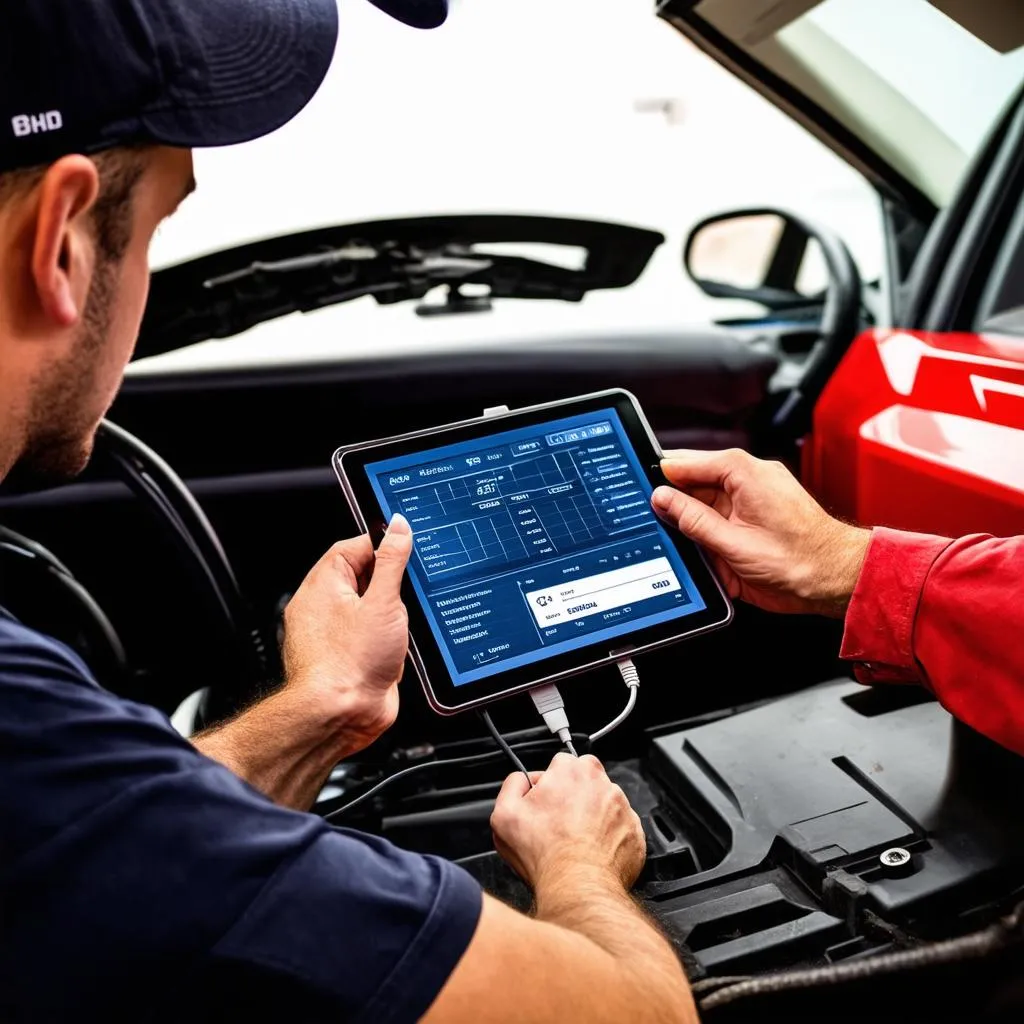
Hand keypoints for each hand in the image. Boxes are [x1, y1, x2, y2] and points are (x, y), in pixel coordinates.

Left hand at [282, 514, 413, 751]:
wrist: (341, 715)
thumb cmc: (349, 663)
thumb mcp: (383, 602)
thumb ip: (392, 561)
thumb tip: (397, 527)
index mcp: (323, 584)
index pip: (352, 547)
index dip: (381, 543)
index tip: (405, 545)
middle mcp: (324, 607)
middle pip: (364, 576)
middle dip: (391, 584)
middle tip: (408, 591)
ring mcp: (337, 633)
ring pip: (372, 608)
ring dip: (392, 614)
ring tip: (400, 625)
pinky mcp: (351, 656)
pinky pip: (374, 634)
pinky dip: (390, 637)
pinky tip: (399, 645)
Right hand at [490, 753, 645, 891]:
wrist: (577, 886)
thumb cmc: (544, 852)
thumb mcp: (504, 813)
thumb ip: (512, 784)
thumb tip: (521, 780)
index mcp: (572, 770)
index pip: (560, 765)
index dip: (548, 785)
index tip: (543, 804)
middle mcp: (602, 783)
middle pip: (584, 783)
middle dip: (572, 797)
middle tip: (558, 824)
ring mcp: (622, 808)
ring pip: (603, 805)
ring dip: (591, 818)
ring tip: (574, 842)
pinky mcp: (635, 833)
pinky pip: (619, 830)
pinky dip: (607, 839)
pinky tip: (590, 853)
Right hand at [651, 449, 869, 617]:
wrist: (836, 580)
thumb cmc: (801, 559)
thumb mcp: (733, 543)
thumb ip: (693, 520)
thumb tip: (662, 499)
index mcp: (743, 472)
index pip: (687, 462)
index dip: (660, 475)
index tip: (636, 486)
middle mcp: (746, 481)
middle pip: (692, 483)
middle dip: (671, 501)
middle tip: (648, 519)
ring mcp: (749, 500)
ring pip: (701, 503)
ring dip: (688, 522)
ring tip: (672, 539)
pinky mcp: (751, 521)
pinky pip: (716, 519)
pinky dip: (703, 533)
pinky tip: (695, 550)